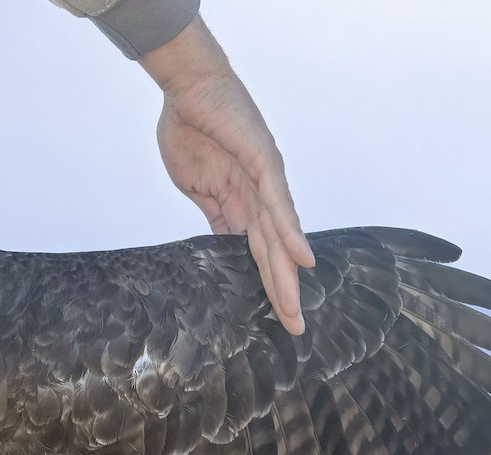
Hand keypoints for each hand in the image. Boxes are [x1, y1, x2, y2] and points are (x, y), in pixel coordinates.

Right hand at [142, 18, 313, 334]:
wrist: (187, 89)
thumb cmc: (189, 129)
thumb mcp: (196, 187)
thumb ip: (214, 215)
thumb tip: (220, 246)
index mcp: (242, 203)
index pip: (258, 253)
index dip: (267, 283)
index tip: (275, 317)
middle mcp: (260, 196)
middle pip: (274, 253)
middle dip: (283, 291)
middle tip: (295, 329)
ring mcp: (264, 181)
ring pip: (280, 237)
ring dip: (289, 274)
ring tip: (295, 308)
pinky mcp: (264, 162)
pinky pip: (279, 204)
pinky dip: (292, 232)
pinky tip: (302, 259)